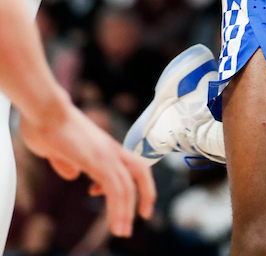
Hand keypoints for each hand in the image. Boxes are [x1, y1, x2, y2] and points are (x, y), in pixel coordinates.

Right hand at [19, 93, 155, 236]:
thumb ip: (65, 162)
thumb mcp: (55, 150)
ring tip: (123, 231)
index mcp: (101, 145)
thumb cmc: (46, 124)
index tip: (95, 193)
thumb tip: (73, 174)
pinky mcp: (99, 160)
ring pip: (129, 185)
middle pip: (140, 170)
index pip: (123, 164)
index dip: (118, 181)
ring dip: (128, 211)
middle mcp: (109, 148)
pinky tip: (115, 224)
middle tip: (145, 214)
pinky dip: (119, 208)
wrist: (45, 109)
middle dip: (146, 193)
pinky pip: (116, 189)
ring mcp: (106, 153)